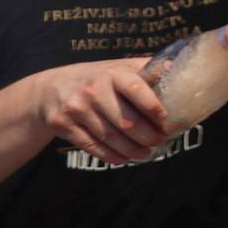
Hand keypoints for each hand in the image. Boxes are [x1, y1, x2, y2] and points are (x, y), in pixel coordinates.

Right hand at [34, 58, 171, 164]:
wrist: (50, 89)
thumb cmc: (97, 78)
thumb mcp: (118, 68)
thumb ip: (146, 70)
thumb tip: (177, 68)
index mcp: (112, 73)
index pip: (136, 89)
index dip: (153, 107)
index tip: (166, 120)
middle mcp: (93, 90)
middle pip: (125, 121)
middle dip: (148, 136)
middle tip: (162, 141)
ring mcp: (76, 108)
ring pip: (110, 137)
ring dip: (132, 149)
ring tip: (147, 153)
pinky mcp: (63, 125)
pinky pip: (91, 146)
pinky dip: (111, 156)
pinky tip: (124, 159)